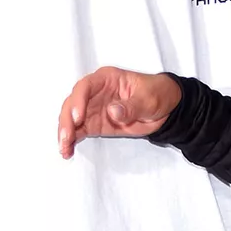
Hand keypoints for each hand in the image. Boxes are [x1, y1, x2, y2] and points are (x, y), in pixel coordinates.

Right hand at [56, 67, 181, 157]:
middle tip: (67, 137)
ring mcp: (92, 109)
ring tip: (64, 147)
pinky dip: (71, 141)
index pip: (85, 86)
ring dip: (65, 132)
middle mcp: (94, 93)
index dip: (78, 101)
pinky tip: (67, 151)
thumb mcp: (149, 99)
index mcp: (106, 79)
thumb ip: (131, 106)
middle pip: (72, 104)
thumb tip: (112, 112)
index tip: (78, 117)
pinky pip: (79, 131)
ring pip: (71, 119)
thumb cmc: (157, 94)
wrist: (166, 108)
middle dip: (67, 120)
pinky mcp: (95, 124)